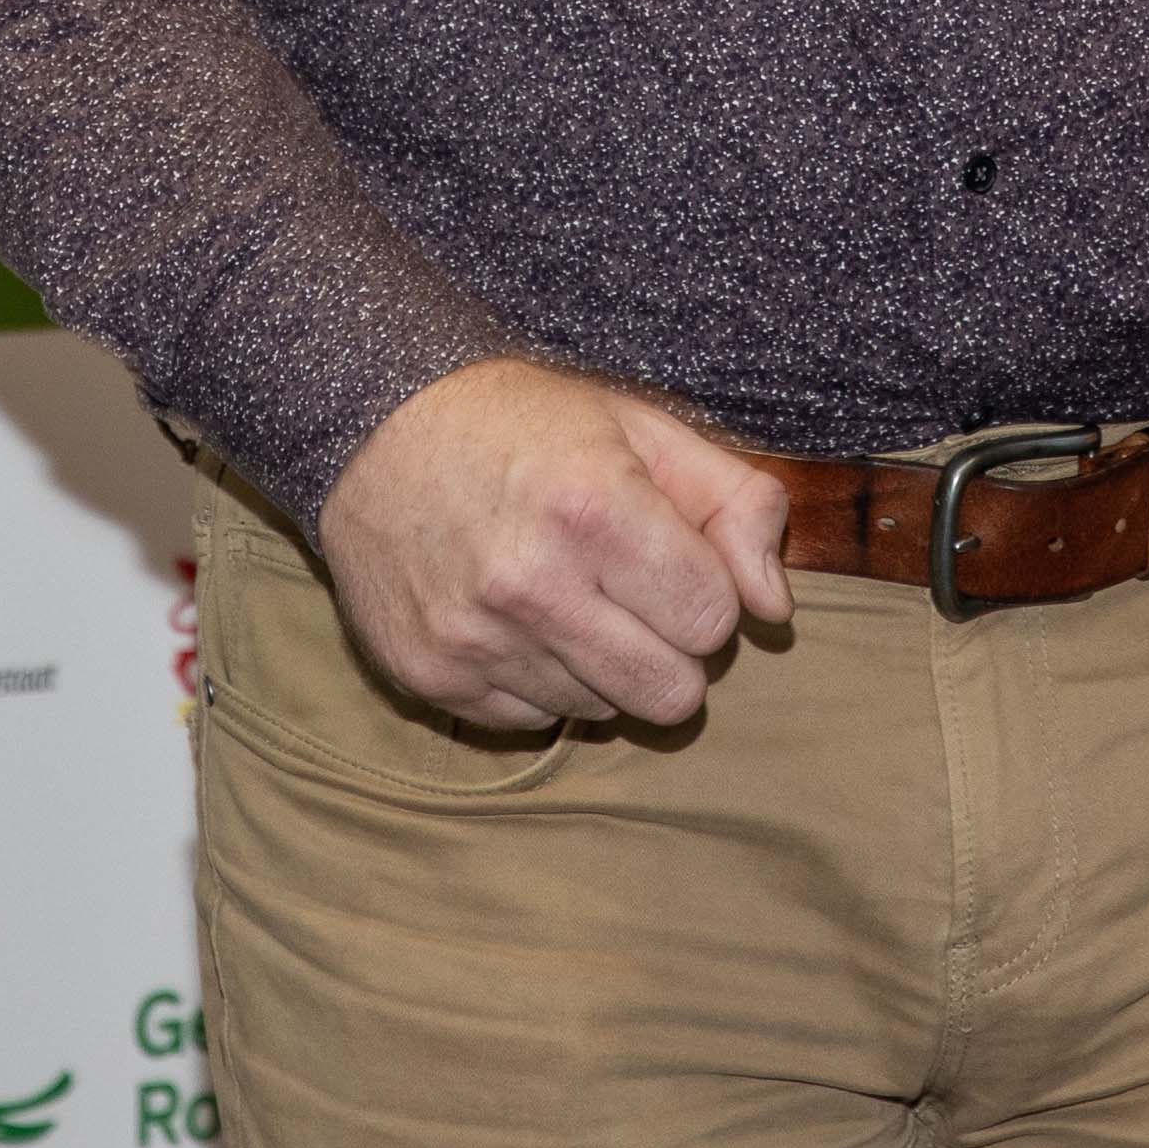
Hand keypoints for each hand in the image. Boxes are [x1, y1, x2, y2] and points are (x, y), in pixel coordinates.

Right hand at [309, 358, 790, 732]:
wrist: (374, 428)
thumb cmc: (525, 425)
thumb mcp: (642, 429)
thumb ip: (735, 505)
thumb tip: (774, 610)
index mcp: (596, 507)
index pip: (714, 619)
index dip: (705, 591)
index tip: (669, 558)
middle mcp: (532, 583)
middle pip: (671, 693)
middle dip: (670, 648)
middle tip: (630, 593)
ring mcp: (476, 639)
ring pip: (604, 713)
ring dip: (602, 665)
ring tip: (564, 595)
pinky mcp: (433, 677)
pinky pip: (534, 722)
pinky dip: (540, 681)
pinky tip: (516, 619)